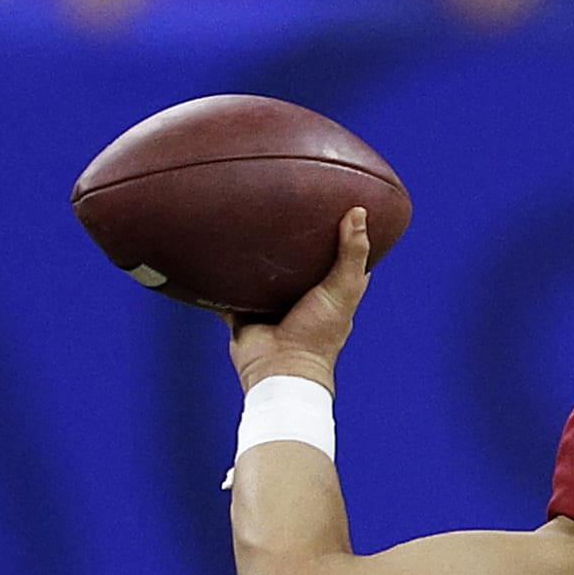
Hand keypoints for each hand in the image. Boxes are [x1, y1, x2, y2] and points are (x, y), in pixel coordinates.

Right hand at [228, 207, 372, 395]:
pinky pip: (230, 289)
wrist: (278, 368)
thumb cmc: (317, 335)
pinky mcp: (244, 311)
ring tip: (248, 218)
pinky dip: (222, 275)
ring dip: (257, 255)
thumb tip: (359, 211)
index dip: (342, 237)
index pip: (341, 260)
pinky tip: (214, 250)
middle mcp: (301, 298)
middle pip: (297, 263)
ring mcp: (272, 304)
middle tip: (284, 205)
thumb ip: (351, 254)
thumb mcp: (342, 290)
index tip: (338, 208)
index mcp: (329, 294)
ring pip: (263, 273)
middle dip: (293, 241)